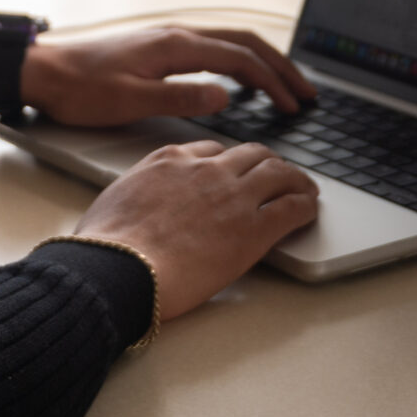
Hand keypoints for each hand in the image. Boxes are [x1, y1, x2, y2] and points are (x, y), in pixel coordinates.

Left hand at [21, 26, 315, 127]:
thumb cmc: (80, 89)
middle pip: (245, 43)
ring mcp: (169, 37)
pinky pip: (213, 47)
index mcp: (176, 46)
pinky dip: (240, 60)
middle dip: (281, 67)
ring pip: (231, 42)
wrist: (43, 71)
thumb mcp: (131, 102)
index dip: (273, 82)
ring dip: (263, 62)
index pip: (241, 59)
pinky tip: (241, 80)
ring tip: (285, 85)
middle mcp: (177, 34)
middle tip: (307, 92)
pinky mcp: (160, 46)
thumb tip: (225, 98)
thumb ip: (180, 99)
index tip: (294, 105)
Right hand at [74, 139, 319, 318]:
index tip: (234, 172)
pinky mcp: (253, 228)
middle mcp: (206, 170)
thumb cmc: (106, 246)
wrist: (117, 267)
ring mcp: (233, 196)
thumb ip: (137, 194)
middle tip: (277, 176)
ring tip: (304, 189)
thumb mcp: (115, 200)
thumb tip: (132, 208)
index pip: (211, 149)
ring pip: (278, 172)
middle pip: (251, 154)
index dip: (228, 161)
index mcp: (170, 160)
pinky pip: (292, 207)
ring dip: (295, 179)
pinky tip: (310, 210)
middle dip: (267, 163)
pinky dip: (305, 205)